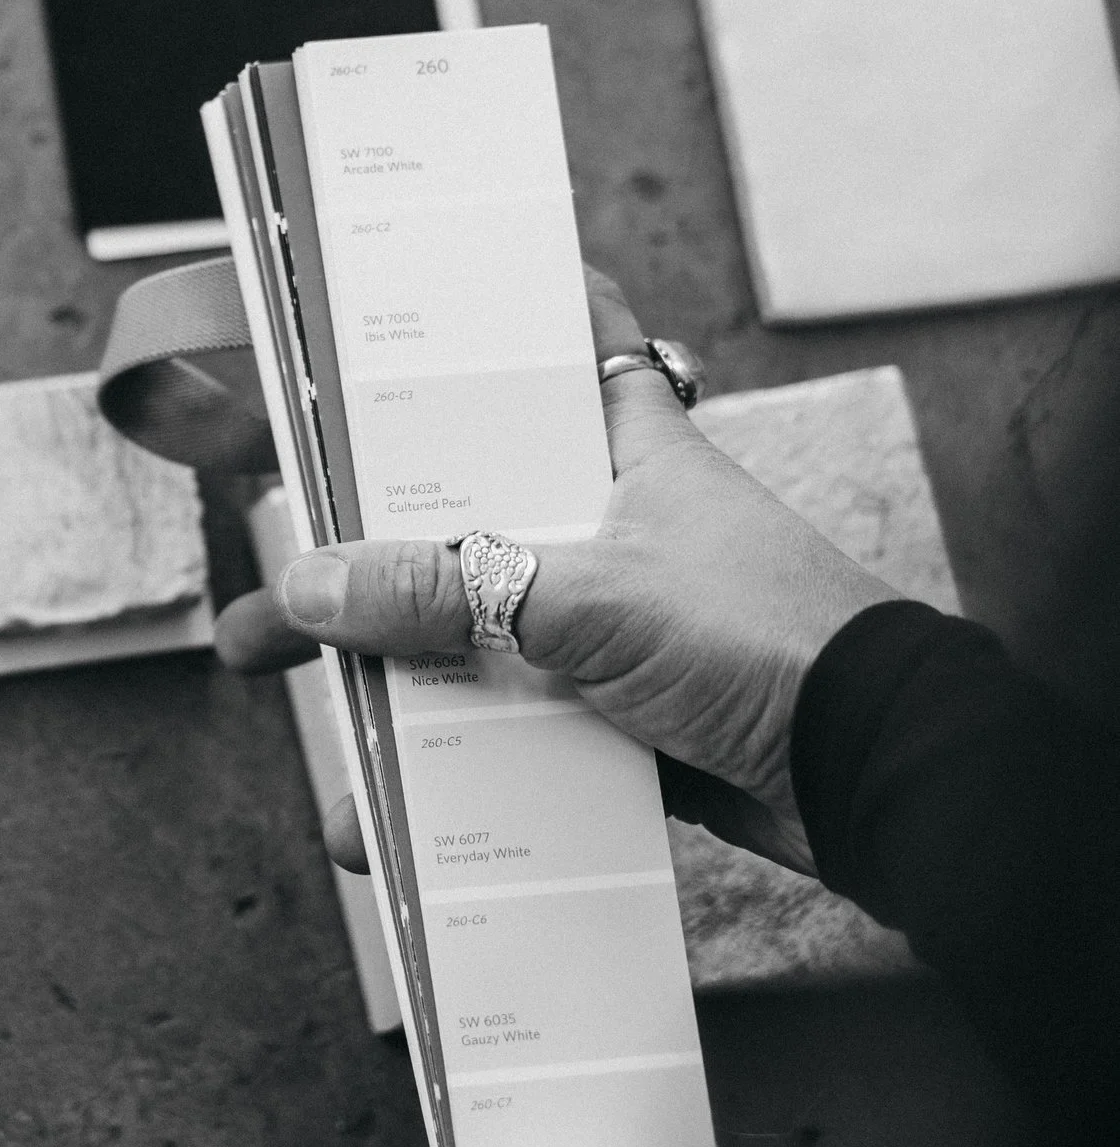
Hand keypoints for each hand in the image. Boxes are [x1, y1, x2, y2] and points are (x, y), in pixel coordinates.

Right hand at [215, 266, 898, 875]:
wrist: (879, 777)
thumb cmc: (766, 638)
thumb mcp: (589, 600)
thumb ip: (446, 590)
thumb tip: (313, 587)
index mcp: (619, 447)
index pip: (539, 351)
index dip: (459, 334)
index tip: (363, 328)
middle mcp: (603, 524)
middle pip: (458, 516)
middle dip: (355, 554)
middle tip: (268, 580)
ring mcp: (606, 622)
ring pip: (469, 635)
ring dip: (385, 680)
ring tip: (299, 713)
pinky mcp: (611, 714)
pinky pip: (505, 731)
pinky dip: (448, 772)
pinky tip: (381, 818)